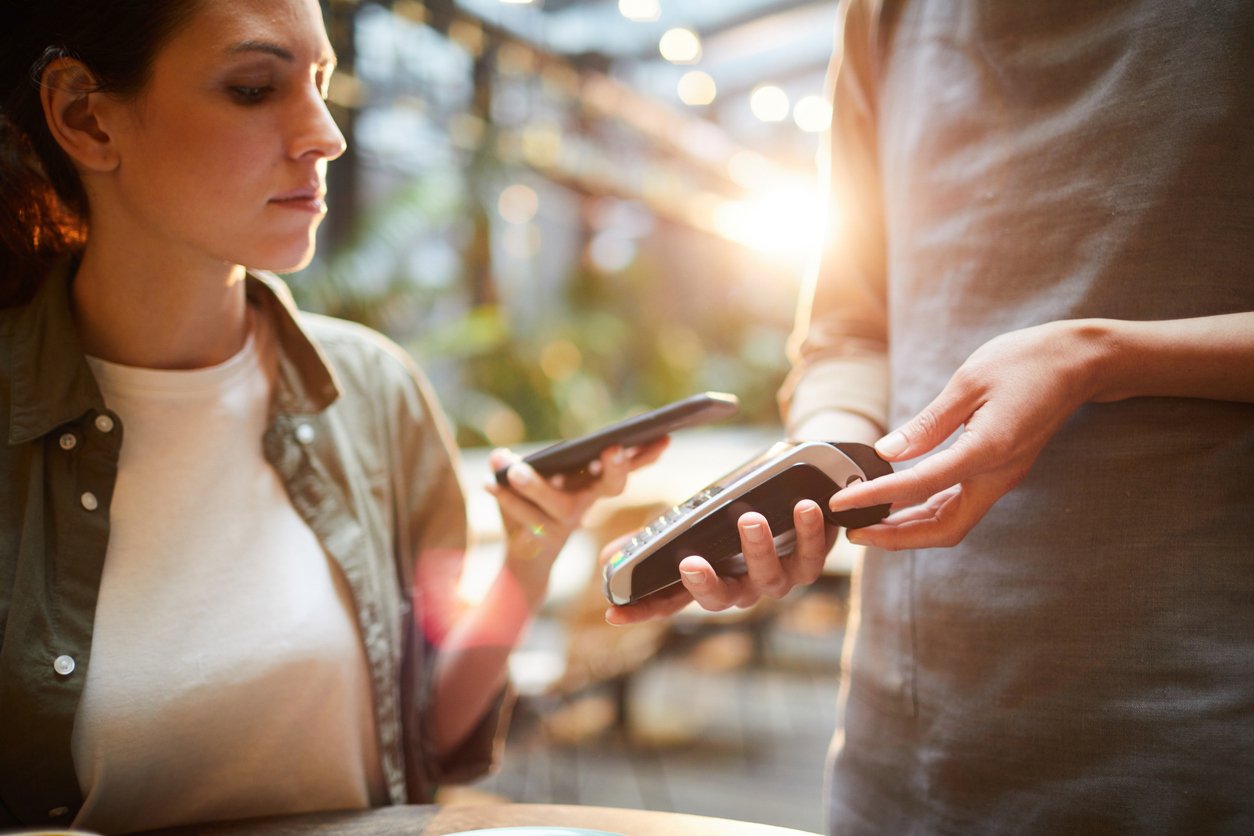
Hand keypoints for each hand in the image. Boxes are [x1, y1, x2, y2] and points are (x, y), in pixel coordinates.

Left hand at [487, 439, 667, 606]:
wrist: (526, 559)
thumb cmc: (533, 511)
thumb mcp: (529, 480)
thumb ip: (515, 466)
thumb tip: (500, 455)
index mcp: (590, 484)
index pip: (624, 468)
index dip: (645, 455)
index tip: (663, 437)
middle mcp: (586, 503)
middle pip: (610, 488)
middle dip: (615, 469)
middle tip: (613, 449)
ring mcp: (567, 523)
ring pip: (558, 505)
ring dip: (537, 486)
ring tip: (515, 470)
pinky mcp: (546, 539)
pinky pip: (527, 519)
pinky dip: (506, 500)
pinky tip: (490, 483)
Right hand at [605, 499, 834, 624]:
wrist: (794, 491)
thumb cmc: (734, 514)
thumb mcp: (690, 524)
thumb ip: (654, 540)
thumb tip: (607, 558)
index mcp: (708, 579)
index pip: (668, 602)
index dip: (642, 610)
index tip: (614, 613)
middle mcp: (740, 588)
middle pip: (720, 600)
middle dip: (704, 584)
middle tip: (688, 563)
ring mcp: (775, 578)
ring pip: (768, 578)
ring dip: (757, 550)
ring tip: (749, 520)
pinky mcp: (810, 561)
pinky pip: (811, 555)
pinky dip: (809, 532)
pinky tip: (804, 507)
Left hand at [829, 320, 1103, 549]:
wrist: (1078, 362)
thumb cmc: (1025, 362)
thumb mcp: (969, 382)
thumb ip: (928, 423)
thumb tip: (886, 452)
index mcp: (989, 450)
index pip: (922, 485)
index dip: (876, 497)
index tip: (840, 503)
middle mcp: (997, 475)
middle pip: (943, 528)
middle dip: (895, 537)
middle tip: (852, 530)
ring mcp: (1000, 478)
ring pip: (951, 522)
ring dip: (909, 530)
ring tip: (867, 523)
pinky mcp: (998, 472)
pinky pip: (959, 505)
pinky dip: (925, 511)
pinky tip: (898, 505)